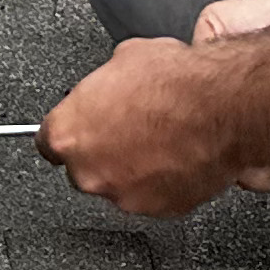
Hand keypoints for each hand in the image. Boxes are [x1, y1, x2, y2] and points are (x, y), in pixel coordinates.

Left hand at [40, 36, 269, 214]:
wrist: (221, 107)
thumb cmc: (173, 82)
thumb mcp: (122, 60)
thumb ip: (102, 87)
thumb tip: (110, 88)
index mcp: (69, 134)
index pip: (48, 142)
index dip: (71, 130)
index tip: (81, 126)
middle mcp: (90, 172)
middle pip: (83, 167)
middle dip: (102, 150)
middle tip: (128, 128)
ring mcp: (126, 195)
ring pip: (119, 183)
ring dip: (132, 167)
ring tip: (159, 139)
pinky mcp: (161, 210)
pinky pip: (153, 195)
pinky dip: (162, 181)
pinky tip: (176, 154)